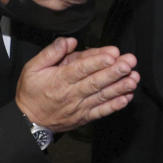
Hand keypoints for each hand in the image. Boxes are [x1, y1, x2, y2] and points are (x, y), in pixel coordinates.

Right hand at [15, 37, 139, 132]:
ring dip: (120, 87)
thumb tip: (69, 41)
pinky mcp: (85, 117)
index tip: (112, 54)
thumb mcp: (32, 68)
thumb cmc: (31, 92)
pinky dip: (115, 105)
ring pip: (102, 96)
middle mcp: (71, 94)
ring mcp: (79, 107)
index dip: (97, 61)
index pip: (81, 69)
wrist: (29, 121)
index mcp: (59, 80)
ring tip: (134, 78)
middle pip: (96, 81)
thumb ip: (51, 53)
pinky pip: (102, 111)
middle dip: (115, 72)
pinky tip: (127, 97)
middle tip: (129, 62)